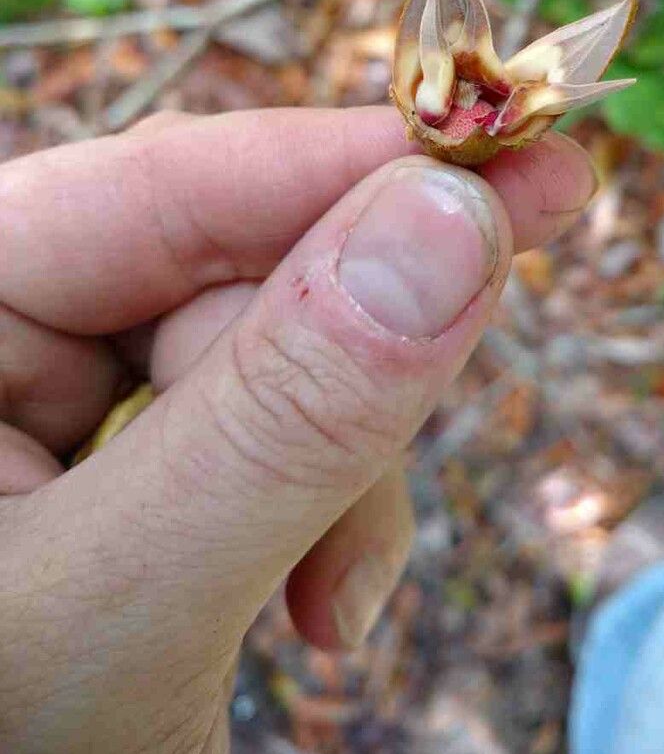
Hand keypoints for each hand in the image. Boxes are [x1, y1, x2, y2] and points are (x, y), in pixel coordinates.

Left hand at [0, 107, 594, 753]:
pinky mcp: (127, 460)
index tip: (521, 148)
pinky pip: (269, 427)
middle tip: (423, 436)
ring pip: (273, 353)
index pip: (161, 180)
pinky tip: (310, 606)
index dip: (354, 161)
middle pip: (231, 268)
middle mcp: (0, 333)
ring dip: (334, 474)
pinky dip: (318, 509)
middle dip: (338, 383)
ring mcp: (56, 399)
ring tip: (328, 606)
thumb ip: (289, 411)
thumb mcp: (130, 603)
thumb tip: (455, 217)